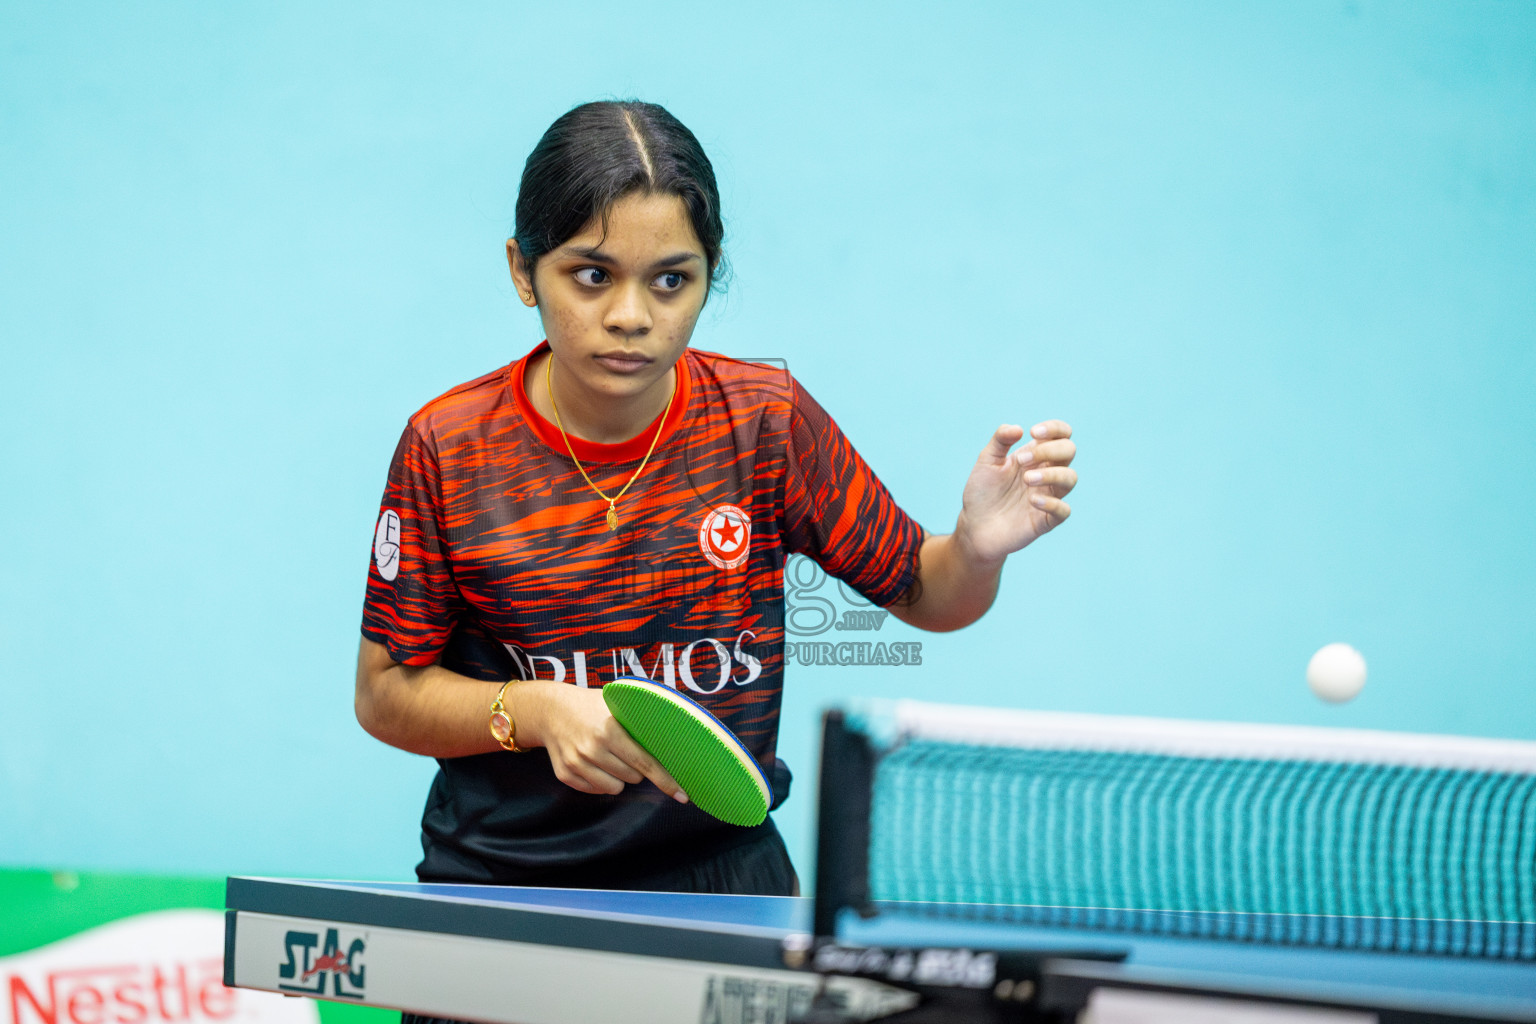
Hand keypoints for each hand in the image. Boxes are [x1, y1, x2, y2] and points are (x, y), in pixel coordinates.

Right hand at [517, 683, 687, 802]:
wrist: (550, 710)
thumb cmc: (591, 706)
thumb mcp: (616, 704)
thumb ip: (641, 721)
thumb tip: (674, 737)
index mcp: (609, 730)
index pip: (645, 763)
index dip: (666, 780)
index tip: (682, 795)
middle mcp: (592, 749)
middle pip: (633, 778)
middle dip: (637, 768)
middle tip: (626, 750)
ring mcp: (576, 764)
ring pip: (615, 788)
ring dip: (619, 777)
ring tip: (609, 756)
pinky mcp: (565, 775)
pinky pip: (596, 790)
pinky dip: (601, 781)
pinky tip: (593, 762)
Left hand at [955, 420, 1076, 563]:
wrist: (974, 525)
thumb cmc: (983, 491)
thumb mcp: (987, 460)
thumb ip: (1000, 440)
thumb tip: (1018, 429)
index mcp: (1036, 456)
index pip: (1061, 434)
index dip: (1055, 428)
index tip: (1033, 432)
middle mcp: (1047, 473)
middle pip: (1069, 451)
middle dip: (1049, 450)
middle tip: (1021, 460)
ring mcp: (1049, 496)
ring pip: (1071, 478)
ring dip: (1052, 474)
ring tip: (1027, 479)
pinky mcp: (1046, 520)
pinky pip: (1064, 510)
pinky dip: (1052, 503)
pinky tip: (1032, 501)